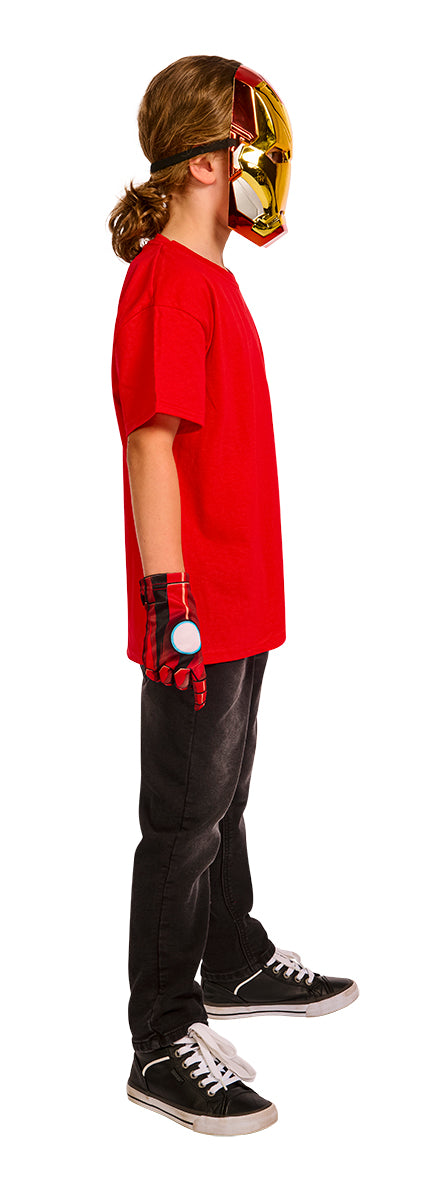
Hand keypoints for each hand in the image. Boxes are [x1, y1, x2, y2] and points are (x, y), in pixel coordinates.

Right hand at [139, 571, 206, 710]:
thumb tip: (189, 665)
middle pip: (180, 685)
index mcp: (195, 658)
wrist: (167, 603)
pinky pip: (152, 674)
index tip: (199, 705)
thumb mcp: (194, 636)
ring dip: (167, 676)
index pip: (199, 685)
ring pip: (165, 680)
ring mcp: (163, 661)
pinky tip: (157, 663)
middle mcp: (179, 663)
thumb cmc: (184, 616)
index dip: (200, 697)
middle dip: (181, 681)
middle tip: (179, 672)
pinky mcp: (150, 657)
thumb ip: (192, 654)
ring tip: (167, 663)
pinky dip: (154, 672)